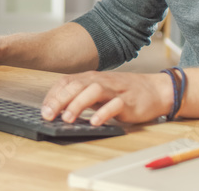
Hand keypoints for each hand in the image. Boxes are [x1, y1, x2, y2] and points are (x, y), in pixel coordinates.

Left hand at [41, 71, 173, 124]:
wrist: (155, 90)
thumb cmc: (123, 92)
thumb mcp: (99, 91)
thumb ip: (81, 97)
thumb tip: (57, 110)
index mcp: (90, 78)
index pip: (66, 82)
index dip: (53, 95)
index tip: (43, 110)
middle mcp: (100, 81)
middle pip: (76, 85)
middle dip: (60, 100)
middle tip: (48, 115)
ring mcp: (115, 90)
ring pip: (93, 91)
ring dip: (78, 105)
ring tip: (67, 119)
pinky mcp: (128, 101)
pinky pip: (115, 105)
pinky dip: (103, 113)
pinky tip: (94, 121)